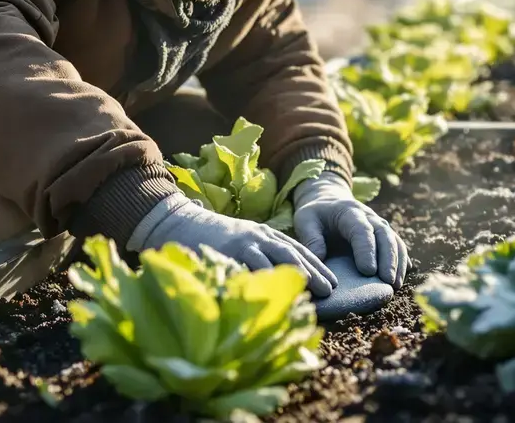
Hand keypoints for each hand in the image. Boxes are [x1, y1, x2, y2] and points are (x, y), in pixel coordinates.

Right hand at [126, 195, 337, 296]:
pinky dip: (262, 278)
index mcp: (265, 234)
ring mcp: (243, 242)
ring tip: (311, 290)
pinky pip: (247, 266)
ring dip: (295, 274)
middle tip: (330, 290)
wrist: (181, 221)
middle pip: (293, 254)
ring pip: (275, 259)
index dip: (317, 265)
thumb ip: (261, 254)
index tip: (333, 282)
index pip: (298, 249)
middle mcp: (259, 236)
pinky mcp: (227, 250)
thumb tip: (283, 280)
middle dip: (314, 271)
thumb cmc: (214, 236)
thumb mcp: (244, 239)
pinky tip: (274, 292)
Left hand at [293, 173, 408, 288]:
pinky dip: (401, 261)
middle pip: (384, 235)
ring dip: (398, 262)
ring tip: (395, 285)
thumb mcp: (305, 220)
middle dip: (389, 259)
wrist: (329, 202)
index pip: (362, 230)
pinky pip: (397, 246)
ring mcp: (379, 225)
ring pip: (395, 241)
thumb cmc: (316, 214)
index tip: (368, 271)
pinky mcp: (384, 234)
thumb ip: (311, 238)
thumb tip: (320, 259)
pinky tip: (400, 278)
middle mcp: (369, 217)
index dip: (367, 250)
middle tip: (388, 281)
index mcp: (349, 212)